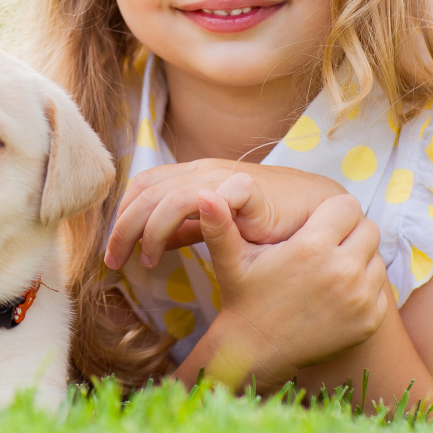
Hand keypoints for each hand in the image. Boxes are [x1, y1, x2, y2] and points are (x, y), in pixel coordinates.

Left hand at [104, 159, 344, 269]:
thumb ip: (185, 231)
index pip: (142, 187)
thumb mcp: (216, 228)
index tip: (113, 252)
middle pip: (145, 191)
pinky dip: (178, 222)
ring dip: (146, 230)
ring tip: (145, 260)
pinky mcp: (245, 188)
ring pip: (165, 196)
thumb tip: (150, 245)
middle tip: (112, 261)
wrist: (319, 212)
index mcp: (191, 176)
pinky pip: (202, 198)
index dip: (122, 216)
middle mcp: (201, 171)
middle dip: (122, 227)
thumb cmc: (268, 222)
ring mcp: (222, 177)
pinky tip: (173, 249)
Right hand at [190, 189, 388, 388]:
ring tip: (329, 266)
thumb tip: (202, 193)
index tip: (316, 223)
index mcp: (312, 248)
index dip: (331, 211)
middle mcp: (342, 271)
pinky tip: (336, 292)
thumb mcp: (229, 258)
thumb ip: (218, 223)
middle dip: (349, 230)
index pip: (346, 206)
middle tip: (326, 242)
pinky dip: (364, 286)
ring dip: (358, 257)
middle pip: (368, 228)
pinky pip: (380, 289)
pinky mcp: (369, 321)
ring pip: (376, 258)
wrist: (258, 351)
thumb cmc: (243, 297)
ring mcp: (360, 299)